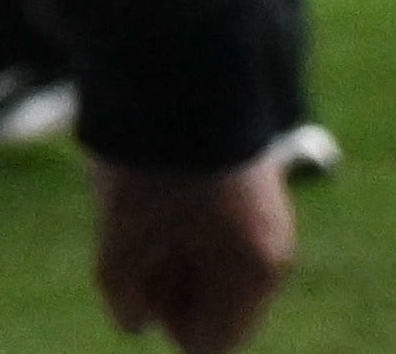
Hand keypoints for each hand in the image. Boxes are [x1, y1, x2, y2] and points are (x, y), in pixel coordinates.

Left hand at [88, 151, 295, 348]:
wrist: (181, 69)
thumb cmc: (153, 165)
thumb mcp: (121, 239)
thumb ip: (124, 297)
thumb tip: (138, 321)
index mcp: (255, 274)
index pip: (210, 342)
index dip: (165, 320)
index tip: (142, 272)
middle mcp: (274, 250)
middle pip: (216, 304)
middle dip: (170, 285)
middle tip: (137, 238)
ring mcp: (268, 213)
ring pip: (215, 265)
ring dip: (175, 252)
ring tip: (142, 208)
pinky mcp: (253, 181)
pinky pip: (219, 230)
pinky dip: (186, 222)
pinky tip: (157, 186)